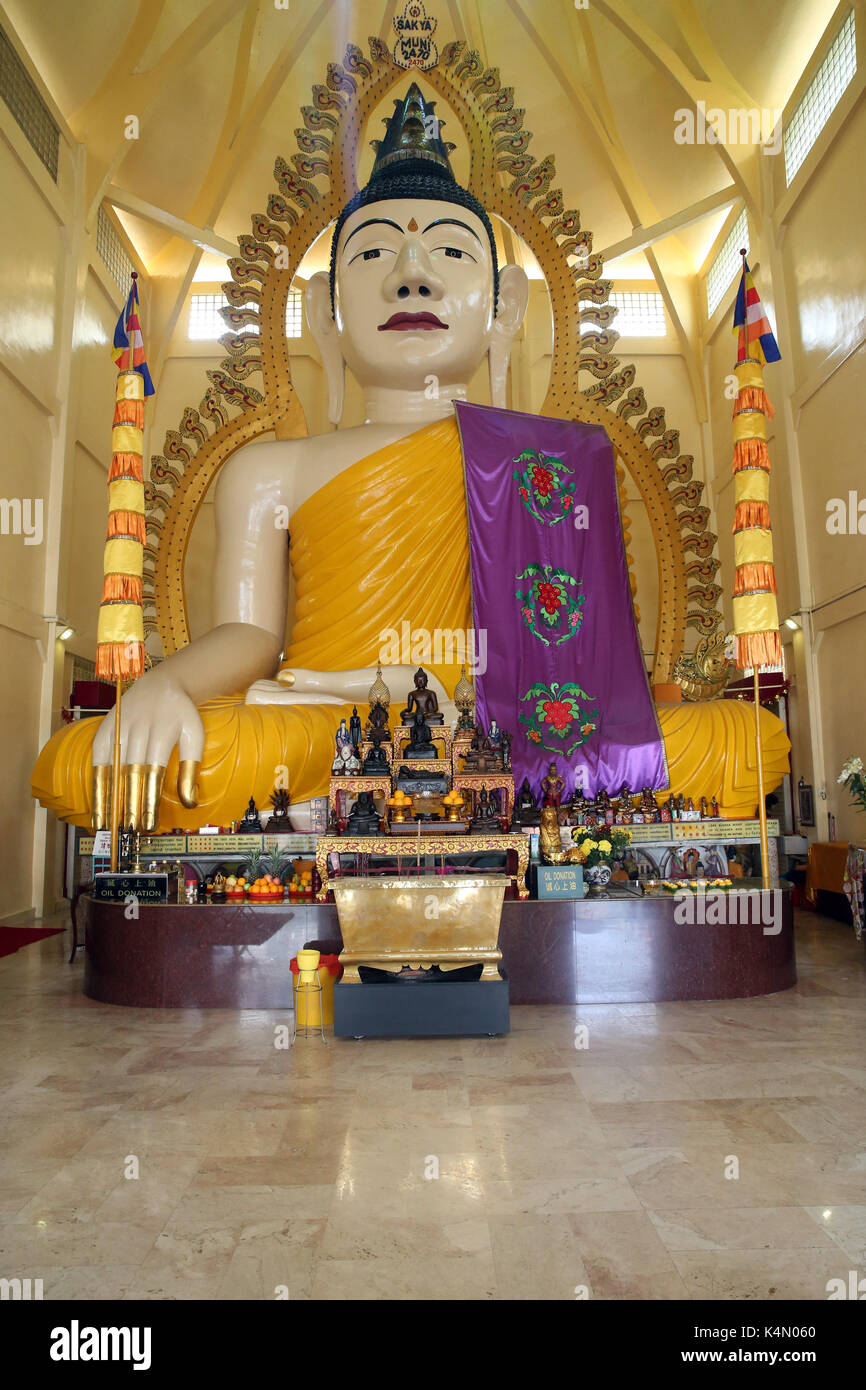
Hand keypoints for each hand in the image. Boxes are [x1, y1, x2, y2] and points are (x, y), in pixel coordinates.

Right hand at [90, 673, 203, 831]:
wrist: (161, 684)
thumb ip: (191, 767)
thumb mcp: (194, 735)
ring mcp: (119, 728)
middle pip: (132, 772)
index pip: (154, 772)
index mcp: (163, 730)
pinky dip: (96, 783)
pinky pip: (98, 759)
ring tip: (109, 825)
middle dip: (131, 803)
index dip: (150, 800)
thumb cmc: (180, 715)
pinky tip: (97, 805)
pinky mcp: (105, 729)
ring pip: (114, 768)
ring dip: (111, 798)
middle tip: (131, 829)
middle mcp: (138, 728)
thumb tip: (190, 801)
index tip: (149, 824)